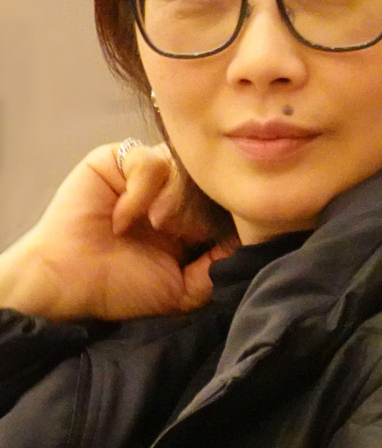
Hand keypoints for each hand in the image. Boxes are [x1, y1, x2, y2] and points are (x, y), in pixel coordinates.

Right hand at [0, 143, 233, 320]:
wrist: (67, 281)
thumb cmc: (118, 287)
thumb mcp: (181, 289)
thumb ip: (216, 268)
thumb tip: (247, 242)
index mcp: (187, 217)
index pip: (222, 198)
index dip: (224, 213)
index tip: (211, 236)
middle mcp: (168, 191)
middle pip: (207, 177)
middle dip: (199, 207)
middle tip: (180, 234)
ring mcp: (144, 173)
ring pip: (182, 163)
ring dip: (174, 197)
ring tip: (156, 226)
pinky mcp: (116, 159)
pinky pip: (149, 158)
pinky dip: (142, 189)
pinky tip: (124, 217)